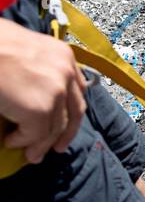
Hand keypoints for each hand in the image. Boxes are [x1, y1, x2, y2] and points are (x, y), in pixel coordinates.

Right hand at [0, 19, 87, 162]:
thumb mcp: (22, 47)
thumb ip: (36, 67)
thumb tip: (31, 92)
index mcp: (63, 55)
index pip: (77, 91)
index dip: (71, 111)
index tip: (65, 124)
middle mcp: (66, 73)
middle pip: (73, 112)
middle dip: (65, 134)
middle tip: (56, 148)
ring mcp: (55, 92)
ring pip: (54, 128)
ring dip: (41, 144)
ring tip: (30, 154)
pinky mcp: (39, 110)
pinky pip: (35, 135)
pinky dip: (22, 141)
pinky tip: (10, 141)